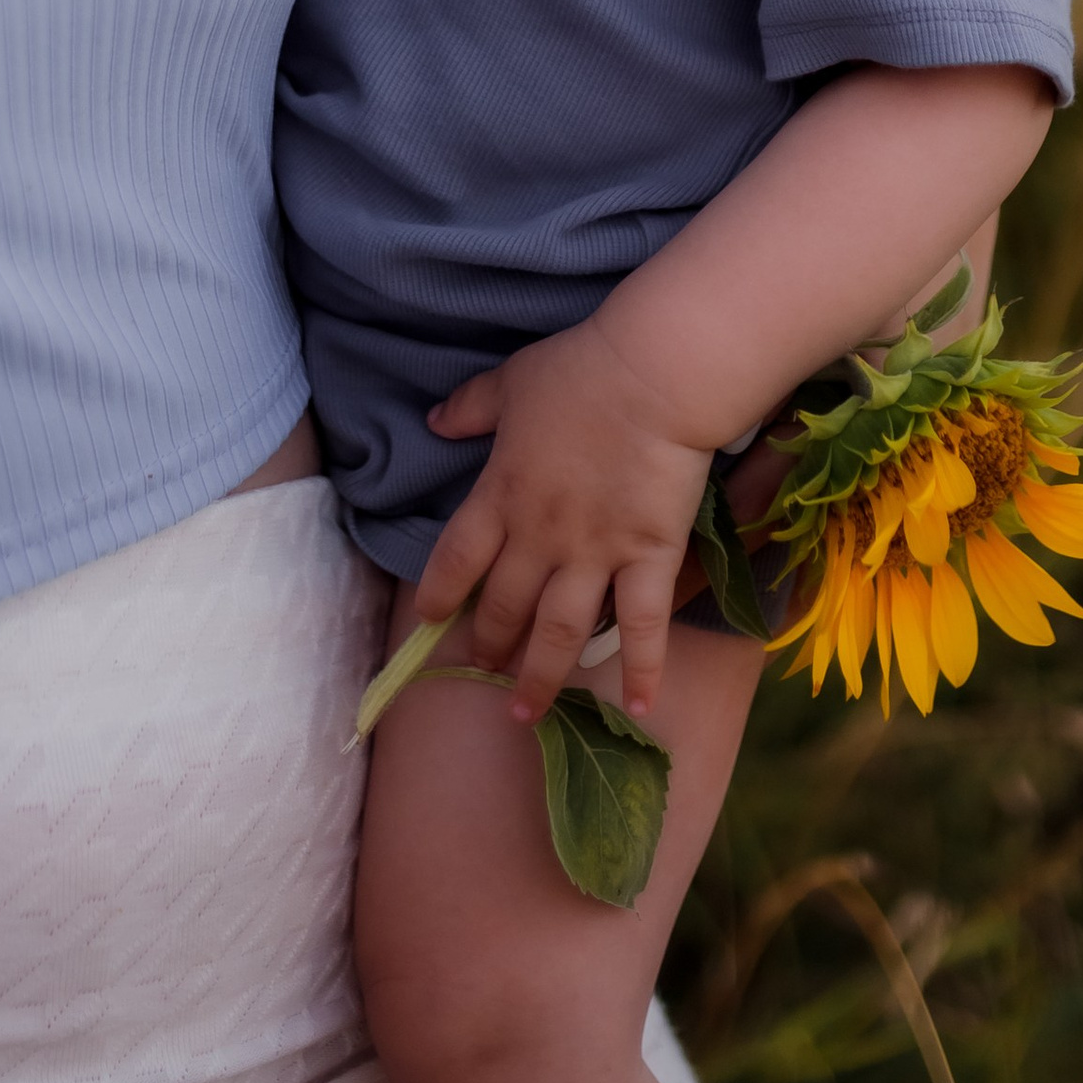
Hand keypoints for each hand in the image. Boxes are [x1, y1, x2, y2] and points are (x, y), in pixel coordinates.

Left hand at [418, 310, 717, 723]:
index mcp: (501, 494)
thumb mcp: (512, 381)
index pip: (456, 559)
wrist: (653, 375)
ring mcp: (595, 553)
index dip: (439, 594)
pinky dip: (642, 669)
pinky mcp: (648, 557)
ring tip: (525, 712)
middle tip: (483, 669)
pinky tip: (640, 708)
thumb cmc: (581, 370)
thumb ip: (471, 407)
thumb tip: (434, 420)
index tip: (429, 620)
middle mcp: (540, 536)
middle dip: (489, 643)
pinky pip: (642, 625)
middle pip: (504, 605)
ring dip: (540, 676)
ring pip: (559, 631)